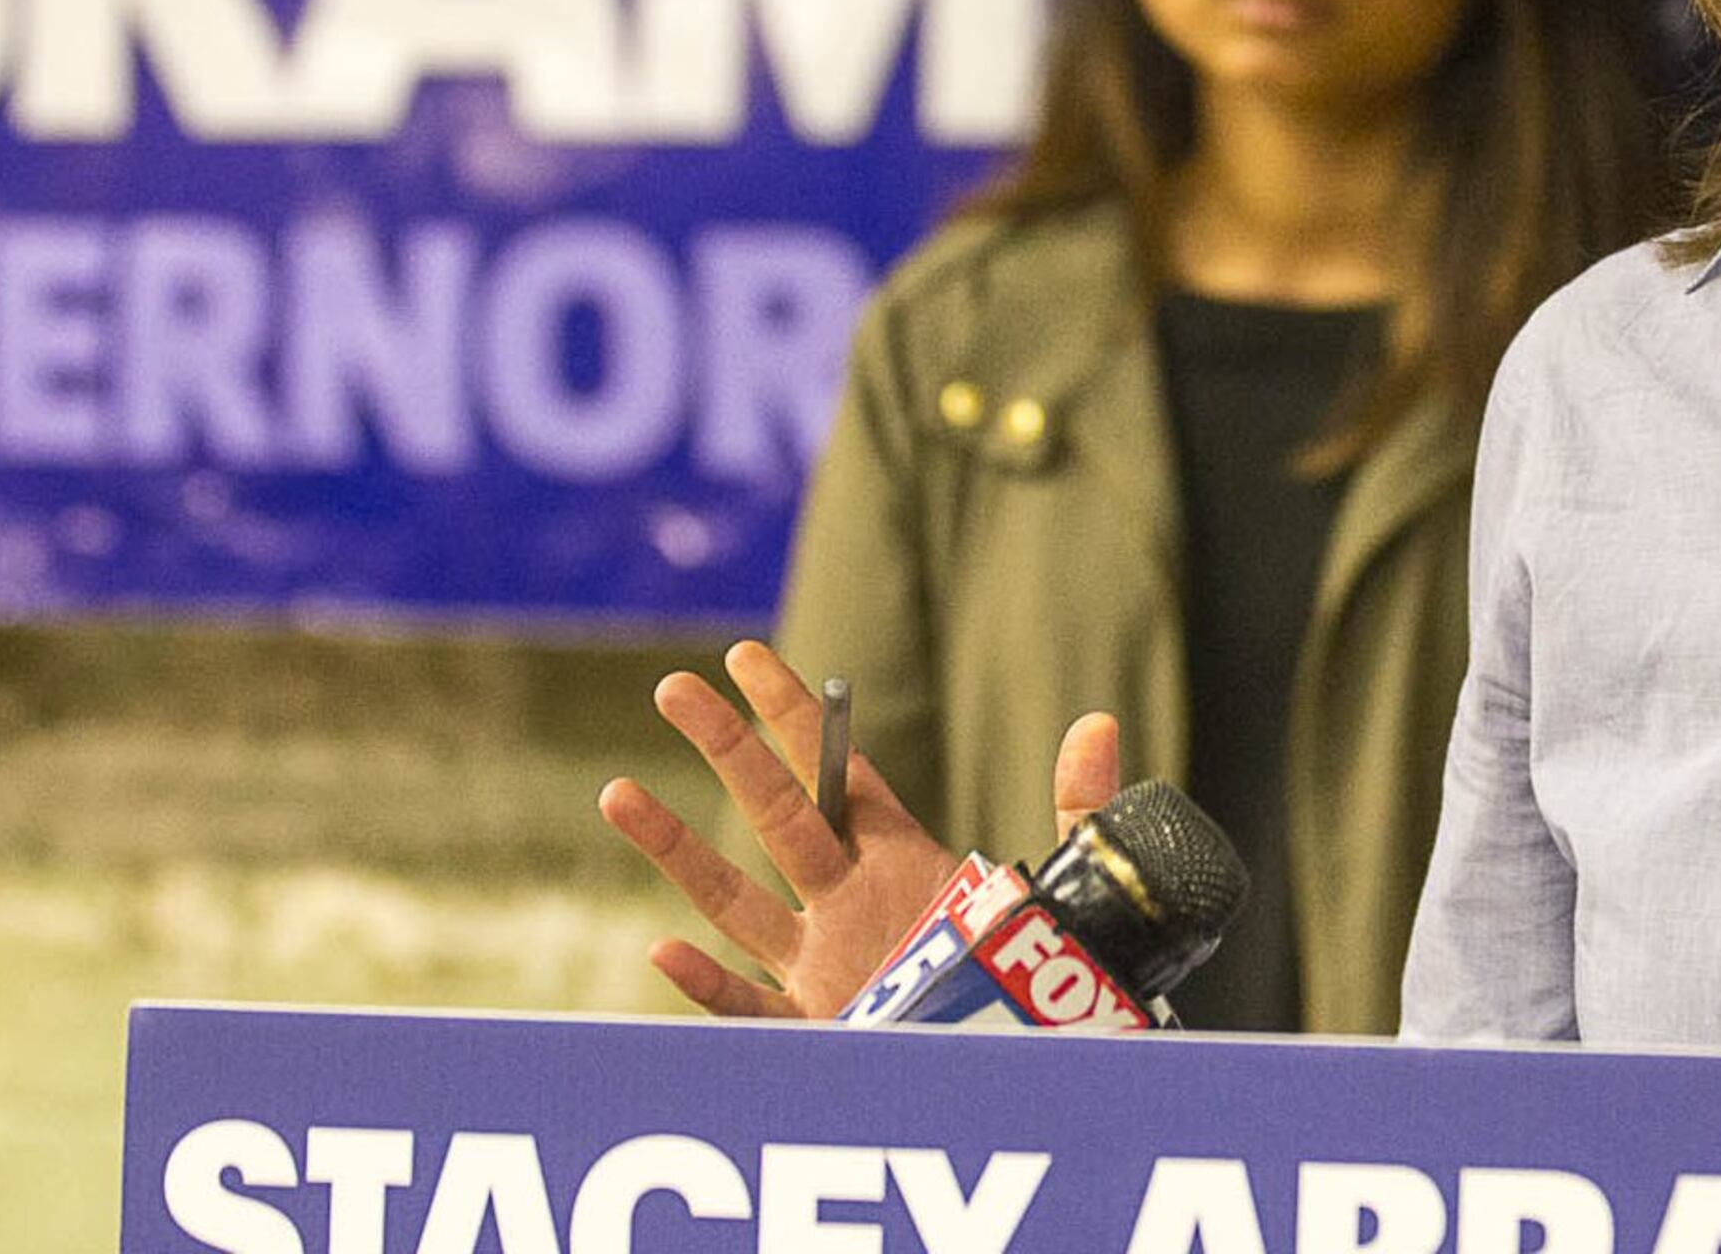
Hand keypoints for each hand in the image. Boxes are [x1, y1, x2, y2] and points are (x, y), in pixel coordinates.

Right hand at [597, 639, 1123, 1019]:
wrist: (1029, 1064)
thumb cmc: (1036, 975)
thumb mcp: (1065, 886)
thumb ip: (1081, 807)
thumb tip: (1103, 723)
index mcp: (902, 859)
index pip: (837, 773)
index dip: (797, 715)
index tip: (748, 656)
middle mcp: (850, 904)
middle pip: (776, 814)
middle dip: (726, 751)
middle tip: (673, 687)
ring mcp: (826, 968)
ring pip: (737, 902)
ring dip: (679, 853)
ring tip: (617, 793)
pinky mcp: (822, 1032)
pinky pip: (752, 1011)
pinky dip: (709, 986)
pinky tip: (665, 950)